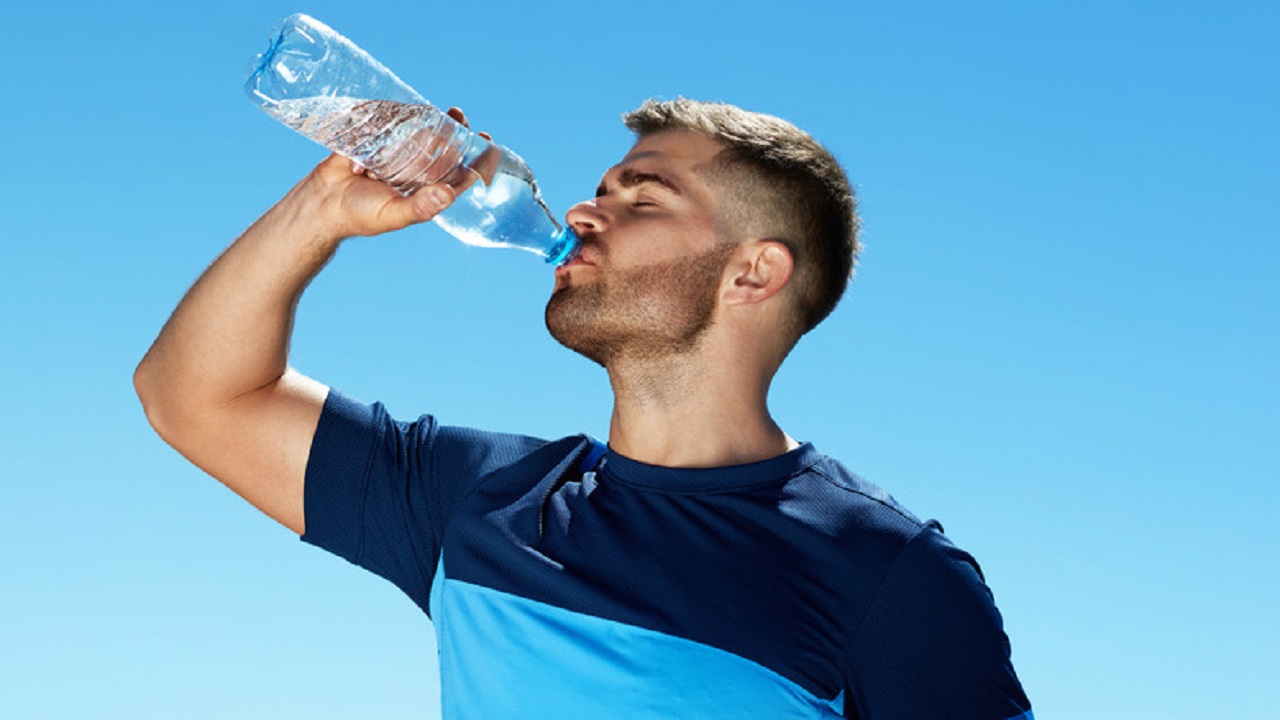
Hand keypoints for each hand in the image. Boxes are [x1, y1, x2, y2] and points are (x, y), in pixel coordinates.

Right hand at [297, 107, 489, 238]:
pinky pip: (390, 123)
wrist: (322, 203)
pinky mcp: (375, 141)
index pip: (458, 173)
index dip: (475, 158)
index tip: (487, 139)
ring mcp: (396, 155)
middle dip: (452, 129)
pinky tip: (397, 112)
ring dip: (427, 119)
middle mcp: (415, 172)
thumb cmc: (360, 215)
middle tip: (457, 115)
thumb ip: (420, 207)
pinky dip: (394, 117)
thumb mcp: (393, 214)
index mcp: (426, 191)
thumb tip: (447, 195)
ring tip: (431, 111)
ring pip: (419, 132)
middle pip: (442, 146)